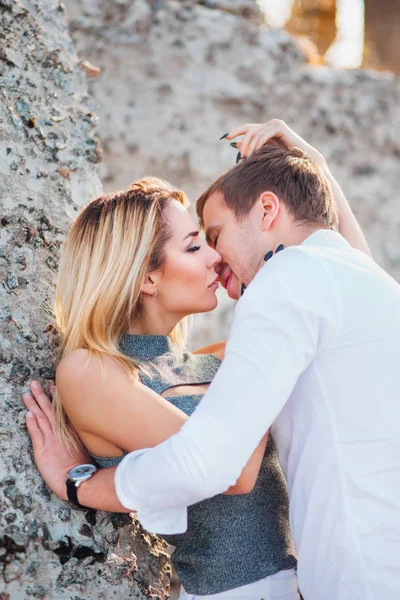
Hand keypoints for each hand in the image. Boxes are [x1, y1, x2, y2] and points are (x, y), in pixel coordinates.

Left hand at [23, 381, 91, 500]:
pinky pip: (36, 433)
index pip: (62, 410)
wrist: (77, 479)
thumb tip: (82, 426)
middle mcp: (61, 432)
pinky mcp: (42, 450)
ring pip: (40, 418)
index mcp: (71, 431)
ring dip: (33, 405)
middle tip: (34, 383)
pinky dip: (31, 423)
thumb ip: (82, 435)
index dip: (55, 397)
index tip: (51, 386)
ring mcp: (51, 440)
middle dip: (41, 395)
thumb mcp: (87, 447)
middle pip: (49, 410)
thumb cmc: (84, 466)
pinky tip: (27, 414)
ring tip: (26, 394)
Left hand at [225, 118, 325, 166]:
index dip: (236, 131)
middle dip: (243, 142)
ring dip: (249, 146)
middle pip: (250, 129)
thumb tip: (237, 145)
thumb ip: (253, 148)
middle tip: (240, 155)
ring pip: (255, 133)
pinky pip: (263, 135)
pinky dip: (257, 144)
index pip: (248, 128)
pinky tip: (255, 153)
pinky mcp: (279, 127)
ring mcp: (275, 124)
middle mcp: (271, 124)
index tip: (226, 138)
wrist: (302, 161)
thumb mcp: (265, 154)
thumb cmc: (284, 160)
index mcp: (267, 129)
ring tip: (247, 157)